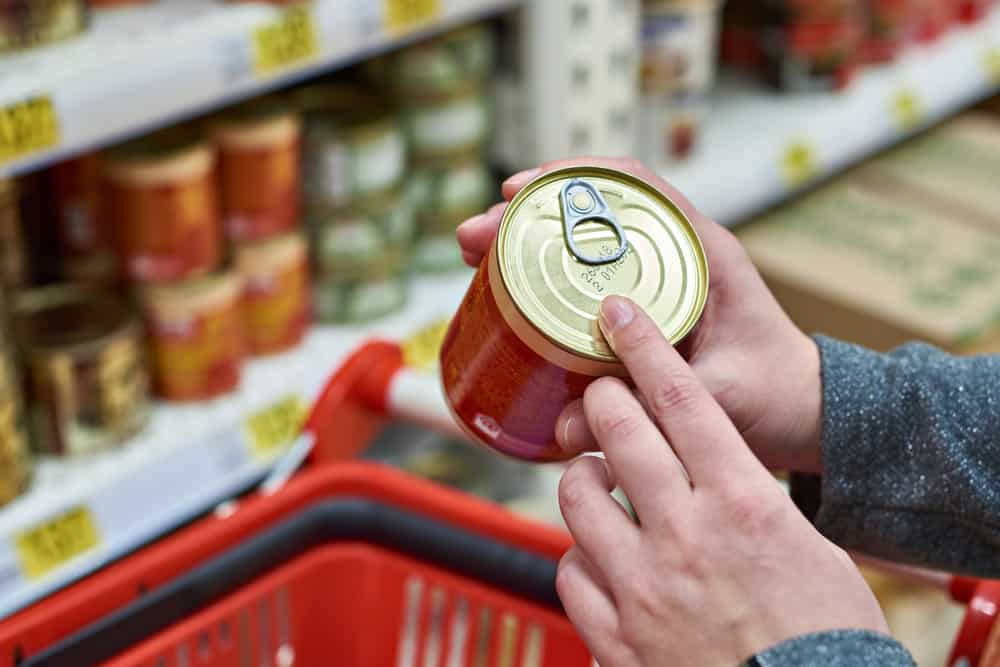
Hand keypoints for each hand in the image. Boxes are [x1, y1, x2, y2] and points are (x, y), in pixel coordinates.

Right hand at [457, 157, 822, 472]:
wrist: (803, 412)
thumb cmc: (776, 395)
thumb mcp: (718, 401)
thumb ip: (651, 410)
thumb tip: (564, 428)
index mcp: (703, 252)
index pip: (632, 186)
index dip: (569, 179)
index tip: (517, 192)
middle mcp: (677, 253)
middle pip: (591, 212)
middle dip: (525, 218)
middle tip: (473, 241)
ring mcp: (659, 278)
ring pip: (583, 245)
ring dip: (528, 247)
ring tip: (477, 262)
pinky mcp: (645, 308)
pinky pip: (589, 281)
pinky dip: (547, 282)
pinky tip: (513, 298)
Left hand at [555, 296, 887, 665]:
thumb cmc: (823, 637)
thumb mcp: (807, 548)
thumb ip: (749, 501)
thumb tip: (714, 471)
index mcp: (743, 504)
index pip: (682, 401)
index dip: (645, 347)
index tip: (620, 315)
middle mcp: (685, 536)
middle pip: (620, 430)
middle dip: (604, 396)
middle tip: (603, 390)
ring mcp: (642, 587)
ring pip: (576, 496)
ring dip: (582, 475)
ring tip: (597, 479)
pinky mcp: (614, 636)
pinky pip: (569, 570)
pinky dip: (580, 554)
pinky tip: (598, 555)